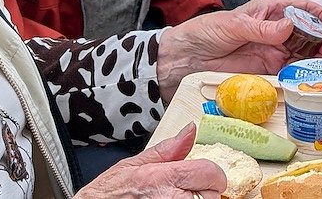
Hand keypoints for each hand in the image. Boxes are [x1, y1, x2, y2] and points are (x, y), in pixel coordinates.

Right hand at [77, 123, 225, 197]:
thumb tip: (190, 130)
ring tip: (178, 198)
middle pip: (213, 194)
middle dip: (203, 191)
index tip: (204, 176)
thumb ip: (168, 149)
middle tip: (186, 190)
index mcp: (165, 178)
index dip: (210, 173)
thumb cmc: (109, 193)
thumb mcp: (134, 164)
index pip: (211, 173)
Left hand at [156, 0, 321, 102]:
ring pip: (302, 53)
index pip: (300, 8)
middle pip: (307, 32)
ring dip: (315, 57)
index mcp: (268, 11)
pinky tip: (307, 76)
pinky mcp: (266, 71)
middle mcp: (274, 30)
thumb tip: (288, 26)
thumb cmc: (204, 33)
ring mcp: (272, 51)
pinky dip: (301, 74)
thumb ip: (262, 28)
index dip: (318, 14)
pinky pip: (289, 72)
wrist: (184, 60)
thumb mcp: (233, 25)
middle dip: (321, 38)